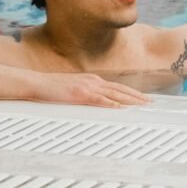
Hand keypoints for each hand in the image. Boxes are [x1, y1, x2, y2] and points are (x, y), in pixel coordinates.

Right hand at [30, 72, 150, 107]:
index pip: (117, 87)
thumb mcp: (73, 90)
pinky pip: (99, 99)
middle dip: (137, 96)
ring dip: (130, 100)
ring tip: (142, 105)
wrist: (35, 83)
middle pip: (121, 89)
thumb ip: (86, 94)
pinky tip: (120, 107)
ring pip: (114, 93)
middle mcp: (93, 81)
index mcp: (92, 80)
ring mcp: (87, 86)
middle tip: (151, 103)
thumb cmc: (52, 89)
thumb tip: (96, 103)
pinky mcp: (79, 94)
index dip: (132, 93)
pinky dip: (111, 103)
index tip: (144, 98)